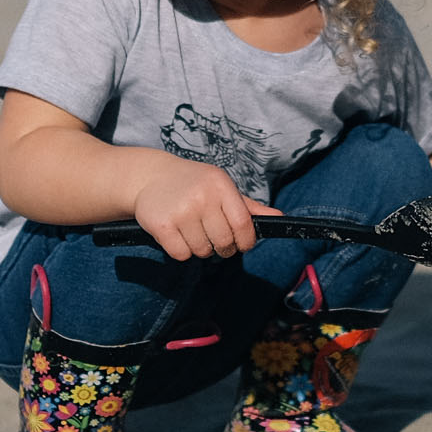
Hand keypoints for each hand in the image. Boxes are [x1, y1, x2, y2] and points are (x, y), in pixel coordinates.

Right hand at [130, 159, 281, 260]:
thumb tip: (280, 219)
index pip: (243, 224)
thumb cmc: (194, 184)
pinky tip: (177, 235)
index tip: (241, 244)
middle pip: (224, 242)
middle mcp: (202, 196)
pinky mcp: (161, 224)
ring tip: (192, 231)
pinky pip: (181, 254)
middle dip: (222, 248)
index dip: (246, 241)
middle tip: (213, 238)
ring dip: (200, 249)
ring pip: (203, 251)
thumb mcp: (222, 188)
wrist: (150, 176)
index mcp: (221, 185)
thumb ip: (249, 207)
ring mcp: (181, 210)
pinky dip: (181, 251)